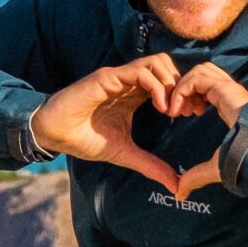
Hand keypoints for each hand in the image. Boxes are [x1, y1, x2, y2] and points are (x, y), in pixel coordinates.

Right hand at [31, 55, 186, 194]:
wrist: (56, 134)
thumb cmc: (85, 139)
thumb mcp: (125, 154)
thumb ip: (150, 165)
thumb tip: (175, 184)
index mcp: (134, 94)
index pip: (167, 80)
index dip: (183, 94)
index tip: (191, 115)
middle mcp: (129, 81)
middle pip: (166, 65)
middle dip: (181, 85)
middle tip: (186, 111)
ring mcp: (119, 77)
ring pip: (156, 62)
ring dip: (170, 83)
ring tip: (172, 109)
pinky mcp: (108, 77)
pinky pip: (139, 72)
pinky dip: (156, 87)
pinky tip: (160, 107)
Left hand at [162, 62, 247, 199]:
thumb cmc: (242, 160)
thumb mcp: (213, 167)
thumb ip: (195, 176)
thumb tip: (179, 194)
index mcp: (229, 104)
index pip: (207, 85)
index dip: (190, 95)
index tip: (180, 115)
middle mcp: (229, 92)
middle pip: (203, 72)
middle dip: (185, 87)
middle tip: (177, 111)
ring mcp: (228, 88)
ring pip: (200, 70)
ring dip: (182, 86)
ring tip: (177, 110)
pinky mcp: (224, 88)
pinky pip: (197, 78)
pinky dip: (182, 89)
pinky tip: (178, 109)